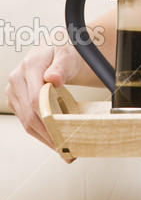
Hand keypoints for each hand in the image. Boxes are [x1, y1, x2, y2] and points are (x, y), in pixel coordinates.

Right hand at [5, 42, 84, 160]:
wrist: (55, 52)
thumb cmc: (63, 53)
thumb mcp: (68, 55)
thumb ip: (62, 66)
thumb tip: (53, 78)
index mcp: (30, 65)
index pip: (35, 98)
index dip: (47, 118)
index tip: (60, 131)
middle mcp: (17, 78)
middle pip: (29, 113)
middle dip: (47, 133)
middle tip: (64, 146)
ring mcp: (14, 90)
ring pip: (26, 121)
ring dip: (43, 136)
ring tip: (60, 147)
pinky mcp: (15, 100)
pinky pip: (26, 121)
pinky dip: (39, 132)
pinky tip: (52, 139)